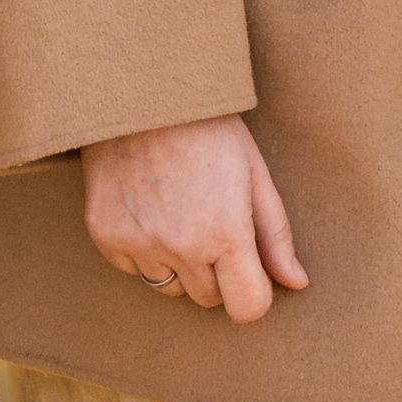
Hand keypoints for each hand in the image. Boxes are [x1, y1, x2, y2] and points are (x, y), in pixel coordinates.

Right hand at [80, 114, 308, 323]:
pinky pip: (132, 269)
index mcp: (226, 231)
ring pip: (169, 287)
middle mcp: (181, 246)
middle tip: (209, 221)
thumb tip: (296, 283)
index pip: (247, 308)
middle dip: (215, 271)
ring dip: (178, 263)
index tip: (249, 272)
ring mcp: (139, 243)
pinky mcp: (106, 236)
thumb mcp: (254, 173)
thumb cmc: (207, 128)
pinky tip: (148, 207)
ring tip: (177, 211)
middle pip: (208, 298)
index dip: (253, 294)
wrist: (142, 93)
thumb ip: (275, 234)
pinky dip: (142, 249)